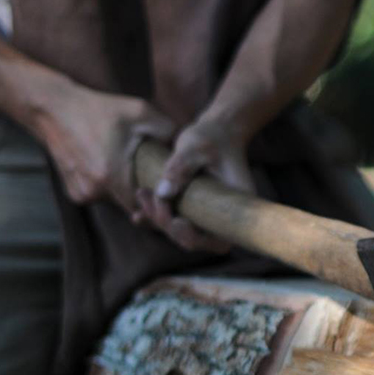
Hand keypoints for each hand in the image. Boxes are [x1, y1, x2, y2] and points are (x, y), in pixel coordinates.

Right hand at [33, 80, 176, 214]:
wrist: (52, 108)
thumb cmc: (99, 109)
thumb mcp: (140, 111)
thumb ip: (169, 131)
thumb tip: (188, 149)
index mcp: (112, 175)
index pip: (146, 207)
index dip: (160, 202)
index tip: (169, 192)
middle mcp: (95, 190)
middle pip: (132, 206)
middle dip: (145, 197)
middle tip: (156, 182)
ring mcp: (82, 194)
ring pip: (116, 202)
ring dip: (126, 191)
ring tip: (133, 171)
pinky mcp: (73, 193)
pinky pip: (101, 197)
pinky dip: (109, 188)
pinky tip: (112, 169)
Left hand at [132, 116, 254, 252]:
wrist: (216, 132)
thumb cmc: (212, 138)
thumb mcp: (195, 147)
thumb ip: (180, 168)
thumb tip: (162, 193)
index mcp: (236, 209)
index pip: (217, 241)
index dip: (194, 237)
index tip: (177, 219)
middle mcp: (223, 219)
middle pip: (193, 239)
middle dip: (166, 223)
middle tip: (149, 196)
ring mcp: (208, 216)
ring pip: (180, 231)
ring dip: (157, 217)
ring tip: (142, 193)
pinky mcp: (194, 210)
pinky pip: (174, 222)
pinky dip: (155, 218)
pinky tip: (137, 216)